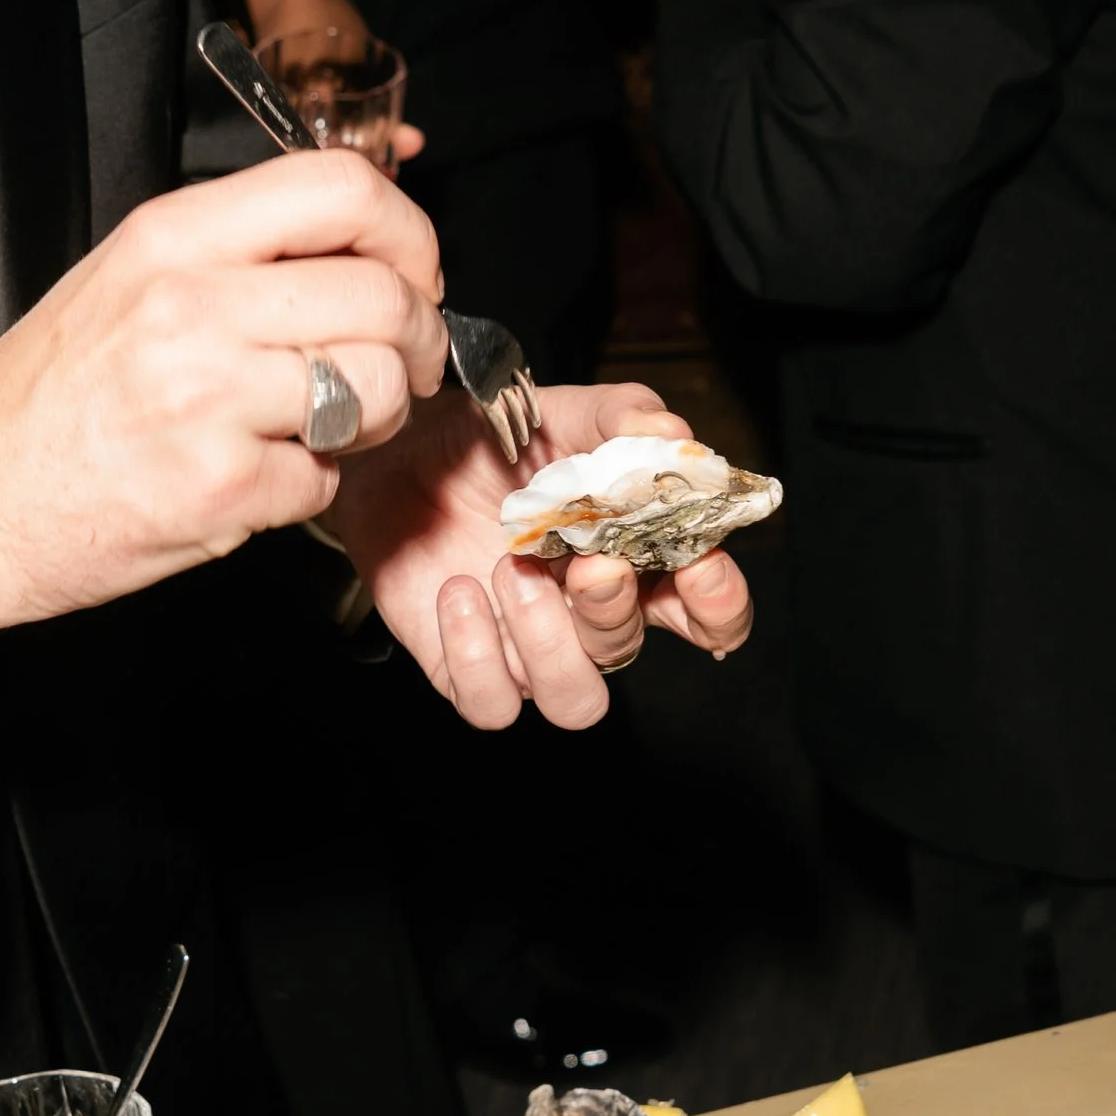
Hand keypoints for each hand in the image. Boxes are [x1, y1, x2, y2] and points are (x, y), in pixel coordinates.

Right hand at [0, 153, 446, 657]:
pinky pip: (327, 478)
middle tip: (402, 365)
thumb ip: (239, 250)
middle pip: (382, 293)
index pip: (342, 187)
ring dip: (374, 416)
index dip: (407, 232)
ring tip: (326, 425)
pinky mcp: (219, 488)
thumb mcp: (131, 276)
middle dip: (418, 339)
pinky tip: (256, 475)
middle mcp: (191, 305)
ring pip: (377, 387)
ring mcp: (207, 399)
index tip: (413, 272)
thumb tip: (362, 246)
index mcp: (174, 236)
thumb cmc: (51, 394)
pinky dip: (308, 487)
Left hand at [328, 381, 754, 730]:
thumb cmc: (490, 443)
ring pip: (572, 699)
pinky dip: (475, 654)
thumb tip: (671, 433)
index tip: (702, 567)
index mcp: (633, 560)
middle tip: (591, 562)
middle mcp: (587, 616)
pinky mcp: (466, 669)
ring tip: (510, 569)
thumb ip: (620, 417)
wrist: (396, 457)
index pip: (708, 615)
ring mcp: (527, 651)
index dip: (718, 606)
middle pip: (630, 650)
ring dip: (548, 643)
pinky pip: (490, 702)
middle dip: (614, 611)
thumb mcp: (560, 412)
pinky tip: (457, 590)